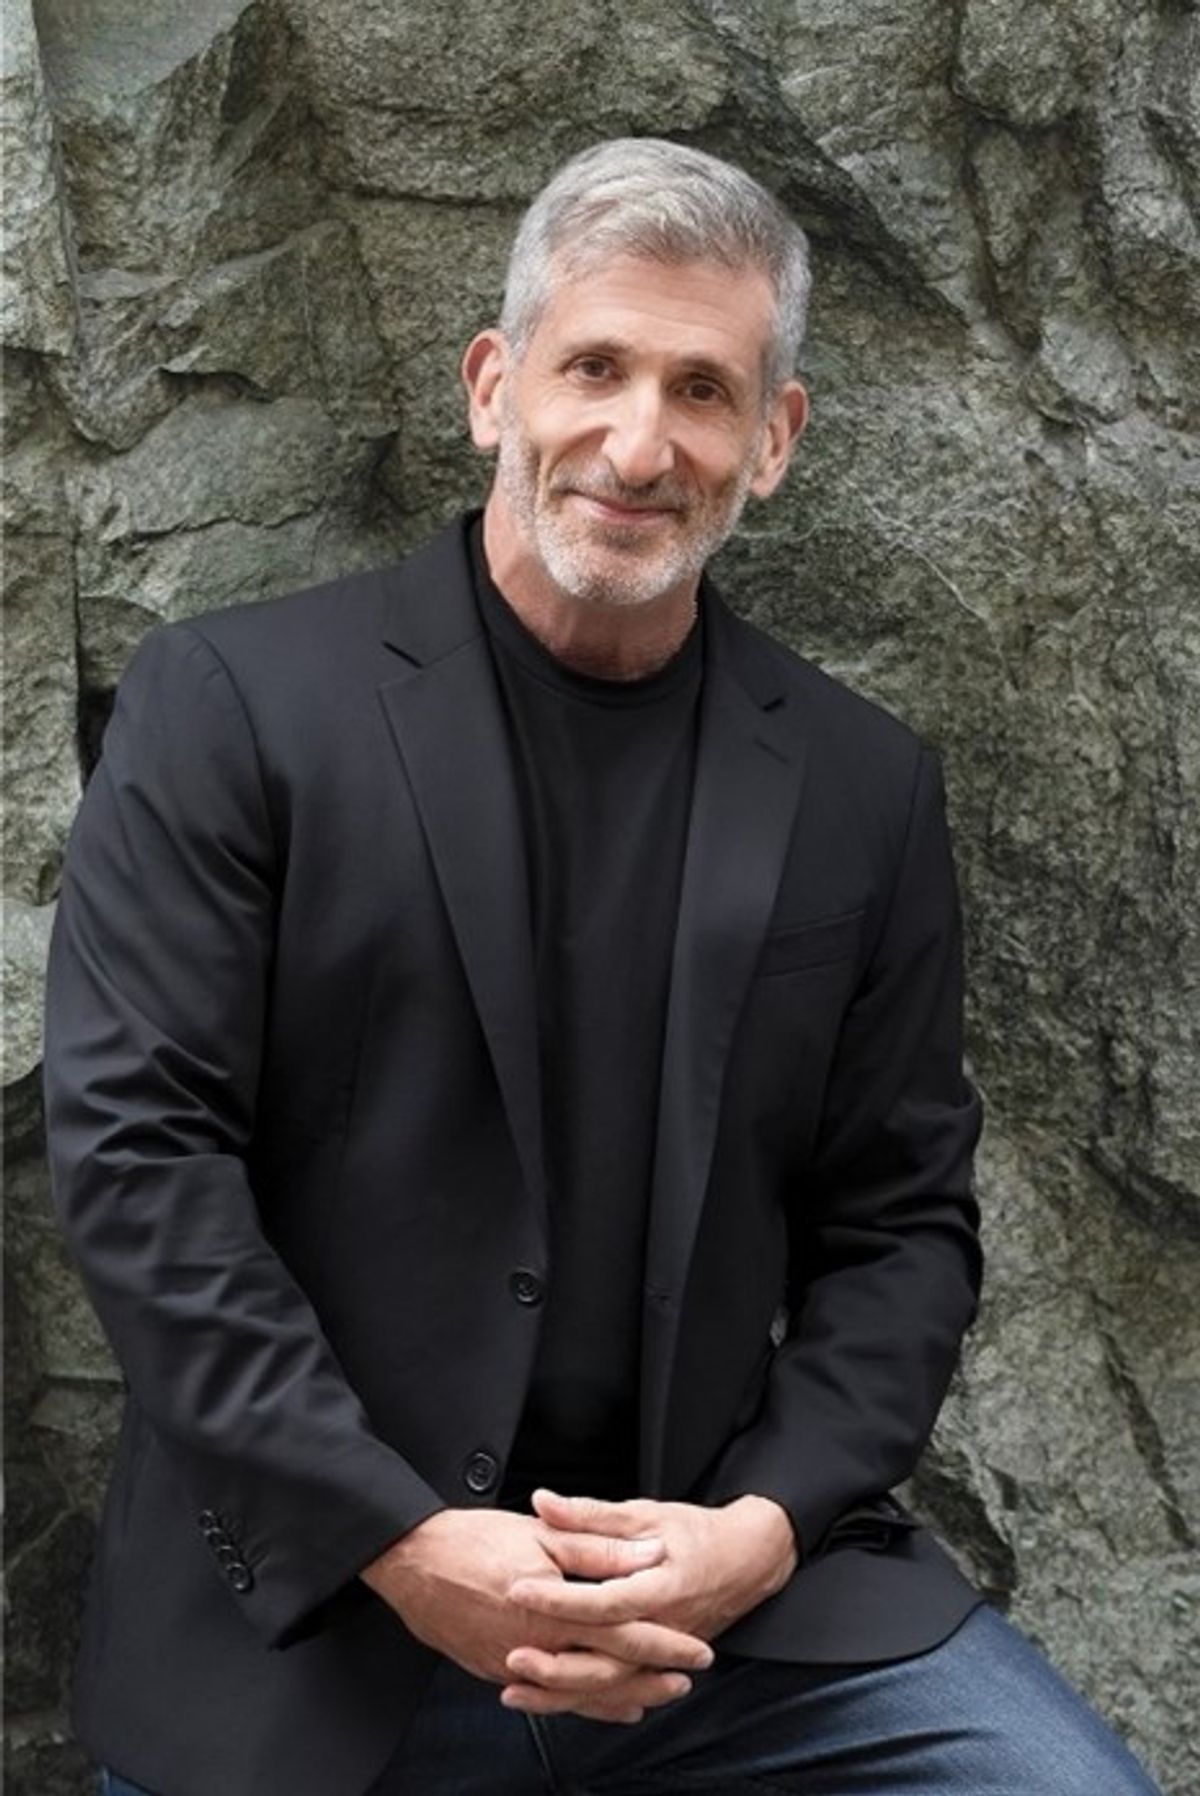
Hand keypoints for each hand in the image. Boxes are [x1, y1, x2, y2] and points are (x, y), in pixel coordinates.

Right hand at [361, 1508, 712, 1723]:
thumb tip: (650, 1552)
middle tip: (686, 1680)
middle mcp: (535, 1647)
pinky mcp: (491, 1669)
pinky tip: (594, 1701)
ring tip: (650, 1697)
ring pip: (577, 1692)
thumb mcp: (541, 1534)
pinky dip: (576, 1701)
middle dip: (650, 1679)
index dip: (664, 1643)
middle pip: (606, 1673)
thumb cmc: (472, 1539)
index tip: (696, 1650)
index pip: (623, 1633)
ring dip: (617, 1696)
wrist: (410, 1562)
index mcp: (552, 1610)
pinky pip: (545, 1694)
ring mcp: (511, 1664)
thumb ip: (598, 1548)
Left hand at [502, 1489, 796, 1710]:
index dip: (559, 1597)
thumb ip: (591, 1515)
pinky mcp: (655, 1665)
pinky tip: (550, 1701)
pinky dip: (582, 1701)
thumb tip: (544, 1502)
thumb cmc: (696, 1535)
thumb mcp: (645, 1515)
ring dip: (560, 1693)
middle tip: (509, 1656)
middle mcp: (662, 1631)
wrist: (747, 1562)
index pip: (602, 1600)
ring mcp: (660, 1655)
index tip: (519, 1590)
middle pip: (604, 1659)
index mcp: (659, 1588)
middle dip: (554, 1662)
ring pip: (606, 1686)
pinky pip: (616, 1691)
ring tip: (515, 1690)